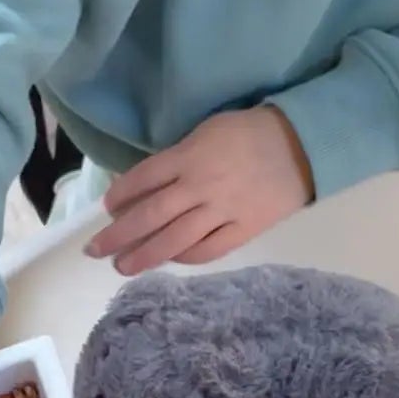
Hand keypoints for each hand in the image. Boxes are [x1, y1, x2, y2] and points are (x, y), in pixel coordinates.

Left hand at [87, 107, 313, 274]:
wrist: (304, 145)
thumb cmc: (250, 131)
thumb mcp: (207, 131)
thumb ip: (178, 157)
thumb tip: (148, 184)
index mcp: (189, 156)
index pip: (143, 179)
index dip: (120, 196)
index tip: (108, 209)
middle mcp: (200, 186)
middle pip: (150, 216)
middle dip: (118, 236)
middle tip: (95, 251)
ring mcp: (223, 211)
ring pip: (174, 240)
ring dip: (144, 256)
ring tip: (122, 266)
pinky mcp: (244, 229)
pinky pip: (208, 250)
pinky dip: (184, 257)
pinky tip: (169, 260)